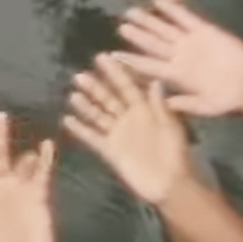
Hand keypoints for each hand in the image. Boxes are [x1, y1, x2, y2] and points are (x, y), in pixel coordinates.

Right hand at [62, 54, 187, 203]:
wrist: (169, 184)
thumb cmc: (175, 154)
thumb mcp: (170, 128)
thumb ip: (160, 106)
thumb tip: (156, 81)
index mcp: (145, 109)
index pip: (127, 86)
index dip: (116, 72)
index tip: (102, 57)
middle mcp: (129, 118)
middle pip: (109, 99)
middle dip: (95, 87)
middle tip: (79, 75)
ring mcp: (118, 134)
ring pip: (98, 115)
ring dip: (86, 105)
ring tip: (73, 94)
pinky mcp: (110, 150)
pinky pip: (93, 137)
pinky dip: (80, 129)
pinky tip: (67, 120)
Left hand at [114, 0, 242, 116]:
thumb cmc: (228, 98)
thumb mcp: (207, 106)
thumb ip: (187, 104)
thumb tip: (165, 102)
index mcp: (177, 75)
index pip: (149, 66)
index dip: (131, 60)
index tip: (113, 56)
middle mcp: (179, 57)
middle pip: (152, 44)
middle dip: (136, 36)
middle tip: (120, 26)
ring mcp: (191, 43)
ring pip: (165, 30)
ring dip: (149, 21)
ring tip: (131, 11)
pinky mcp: (205, 31)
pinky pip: (186, 18)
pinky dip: (174, 10)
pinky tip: (160, 2)